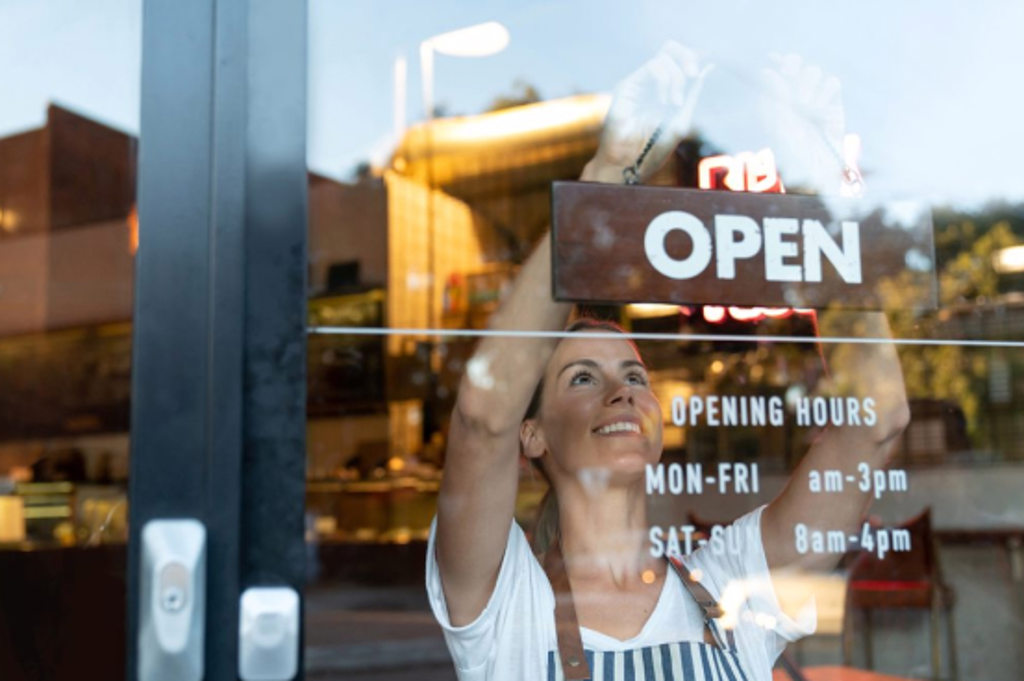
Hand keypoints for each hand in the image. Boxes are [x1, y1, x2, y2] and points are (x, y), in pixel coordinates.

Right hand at [584, 42, 711, 182]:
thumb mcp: (682, 120)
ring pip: (664, 57)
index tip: (707, 64)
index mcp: (664, 91)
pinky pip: (654, 66)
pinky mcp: (628, 84)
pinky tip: (664, 102)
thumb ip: (692, 94)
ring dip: (676, 79)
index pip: (679, 61)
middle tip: (693, 74)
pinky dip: (665, 81)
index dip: (693, 57)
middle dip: (687, 57)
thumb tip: (708, 67)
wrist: (630, 163)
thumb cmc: (653, 149)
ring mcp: (638, 83)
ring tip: (673, 104)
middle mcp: (650, 83)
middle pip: (670, 49)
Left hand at [759, 53, 850, 193]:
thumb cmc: (792, 153)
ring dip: (808, 85)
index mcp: (775, 99)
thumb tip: (767, 71)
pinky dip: (826, 93)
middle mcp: (794, 95)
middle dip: (792, 65)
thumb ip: (774, 98)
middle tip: (790, 72)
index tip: (775, 60)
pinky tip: (819, 111)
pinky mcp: (833, 102)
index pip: (775, 70)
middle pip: (795, 64)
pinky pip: (832, 82)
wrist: (817, 169)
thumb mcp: (778, 125)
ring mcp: (814, 97)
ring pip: (813, 71)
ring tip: (805, 108)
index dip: (776, 61)